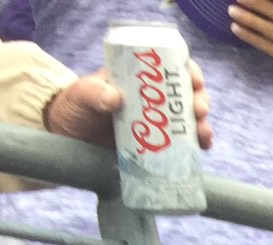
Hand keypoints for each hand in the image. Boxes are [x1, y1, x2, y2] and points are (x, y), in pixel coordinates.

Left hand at [44, 62, 211, 148]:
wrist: (69, 138)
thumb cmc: (75, 109)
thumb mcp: (80, 95)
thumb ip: (93, 93)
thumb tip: (115, 98)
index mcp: (140, 80)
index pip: (171, 69)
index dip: (188, 72)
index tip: (193, 79)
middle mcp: (155, 100)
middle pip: (187, 94)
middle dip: (200, 100)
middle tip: (198, 110)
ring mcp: (160, 123)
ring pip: (190, 120)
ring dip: (202, 125)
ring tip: (203, 134)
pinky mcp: (160, 145)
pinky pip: (185, 144)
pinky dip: (197, 145)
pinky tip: (202, 148)